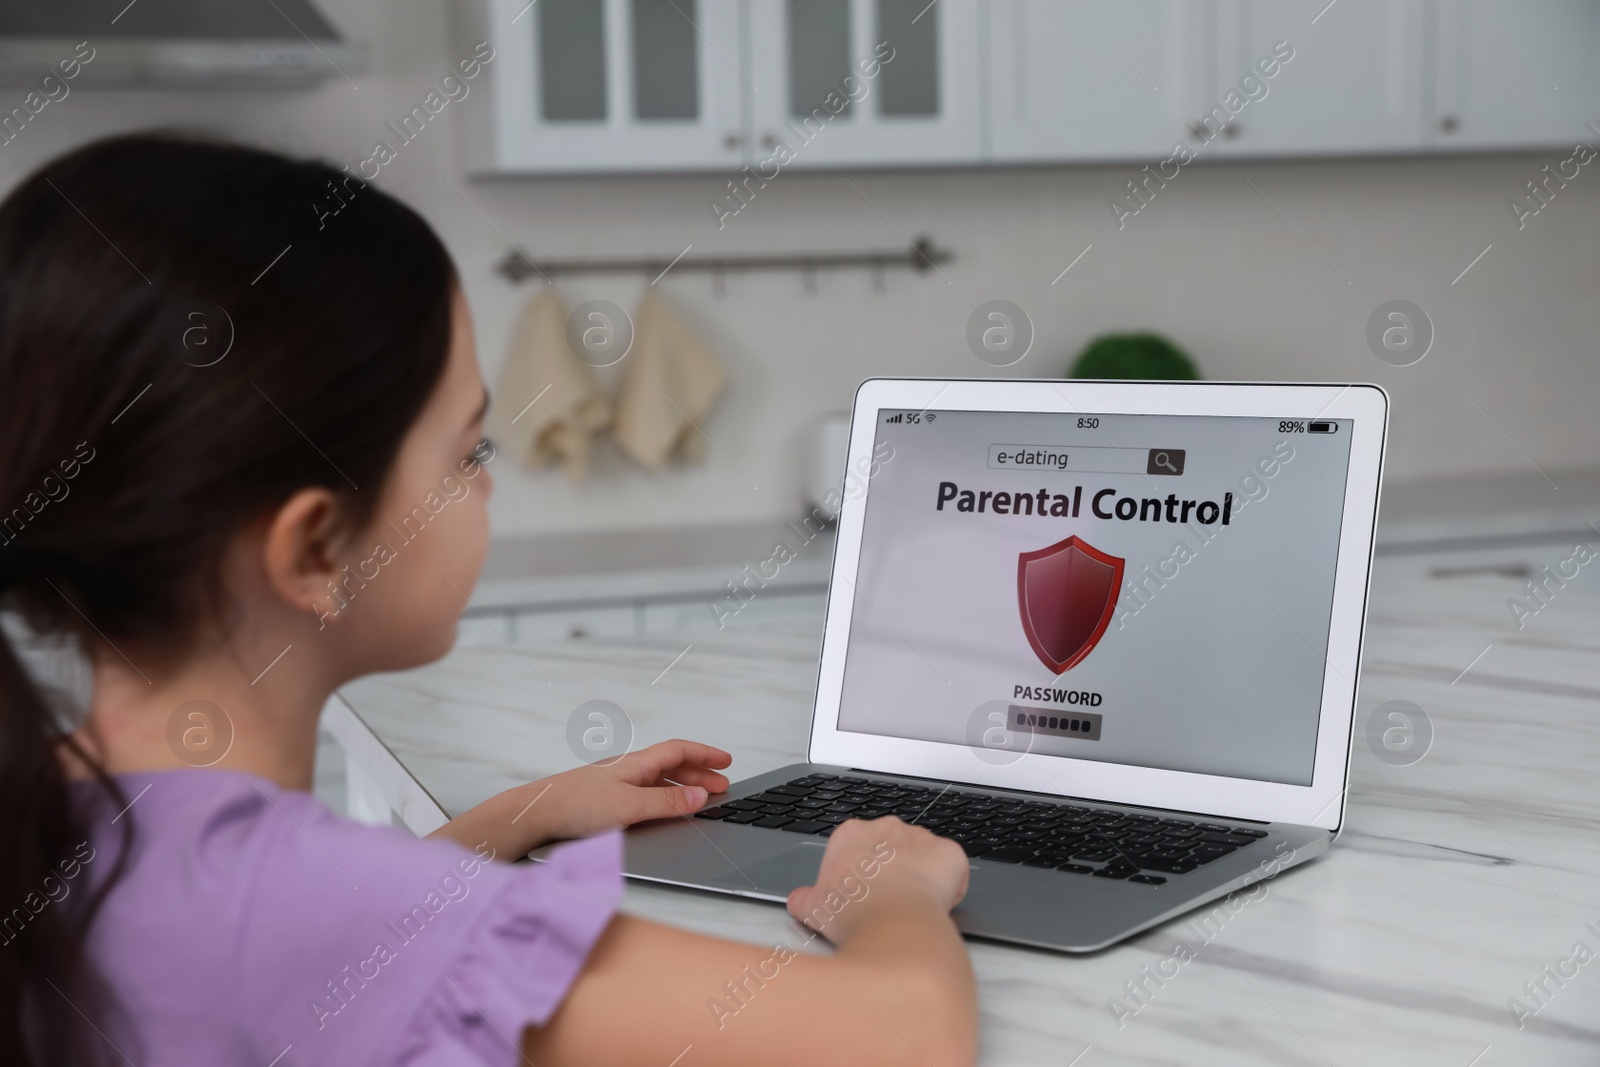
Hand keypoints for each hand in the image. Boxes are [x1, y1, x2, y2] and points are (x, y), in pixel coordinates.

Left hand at [428, 740, 731, 859]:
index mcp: (636, 763)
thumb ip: (668, 801)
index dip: (706, 754)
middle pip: (672, 764)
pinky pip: (645, 791)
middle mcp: (627, 768)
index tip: (727, 762)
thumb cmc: (576, 806)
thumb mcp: (631, 807)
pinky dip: (664, 796)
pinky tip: (663, 810)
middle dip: (700, 773)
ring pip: (658, 778)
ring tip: (699, 799)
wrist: (535, 815)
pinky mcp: (604, 800)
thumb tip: (701, 795)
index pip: (680, 750)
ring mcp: (615, 783)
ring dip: (683, 785)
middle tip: (721, 787)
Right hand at [786, 816, 968, 944]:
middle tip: (887, 902)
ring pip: (923, 857)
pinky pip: (952, 868)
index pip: (859, 849)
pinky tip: (935, 903)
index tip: (863, 894)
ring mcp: (920, 837)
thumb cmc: (852, 912)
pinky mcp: (949, 851)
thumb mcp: (813, 907)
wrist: (892, 922)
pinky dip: (948, 884)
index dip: (862, 875)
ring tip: (911, 906)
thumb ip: (805, 898)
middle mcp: (886, 827)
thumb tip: (798, 900)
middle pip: (891, 848)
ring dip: (920, 876)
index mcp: (851, 835)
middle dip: (892, 871)